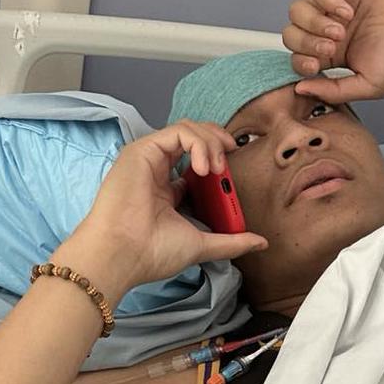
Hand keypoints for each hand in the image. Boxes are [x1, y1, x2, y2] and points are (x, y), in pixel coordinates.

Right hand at [67, 123, 267, 291]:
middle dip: (217, 141)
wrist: (123, 254)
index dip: (217, 160)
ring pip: (187, 129)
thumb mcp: (202, 244)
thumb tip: (261, 243)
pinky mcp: (142, 150)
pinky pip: (178, 131)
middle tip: (231, 157)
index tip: (230, 174)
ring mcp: (148, 158)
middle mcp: (156, 170)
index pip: (196, 162)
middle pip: (192, 138)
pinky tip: (205, 167)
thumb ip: (230, 241)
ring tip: (217, 168)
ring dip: (210, 143)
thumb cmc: (151, 252)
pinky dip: (198, 143)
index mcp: (166, 190)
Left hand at [282, 0, 383, 104]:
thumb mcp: (371, 84)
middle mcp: (334, 28)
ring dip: (313, 24)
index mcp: (338, 54)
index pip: (299, 58)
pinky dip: (326, 2)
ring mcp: (338, 3)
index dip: (301, 63)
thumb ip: (335, 90)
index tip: (318, 67)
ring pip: (299, 10)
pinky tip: (347, 13)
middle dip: (306, 44)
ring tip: (340, 31)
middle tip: (332, 48)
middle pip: (293, 34)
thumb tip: (301, 89)